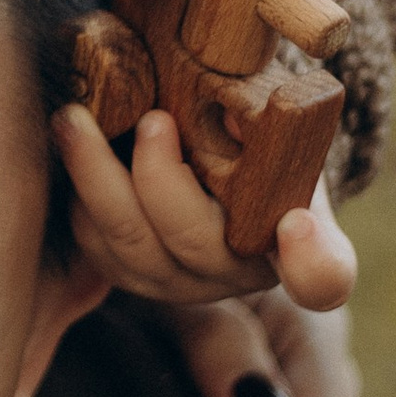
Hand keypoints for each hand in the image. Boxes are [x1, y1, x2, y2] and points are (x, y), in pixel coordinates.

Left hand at [54, 101, 355, 314]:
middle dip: (160, 177)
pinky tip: (73, 142)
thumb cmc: (248, 131)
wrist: (213, 153)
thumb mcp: (269, 114)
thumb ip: (263, 116)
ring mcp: (183, 282)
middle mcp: (242, 272)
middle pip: (195, 242)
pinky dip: (80, 194)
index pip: (322, 275)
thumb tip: (233, 114)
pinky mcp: (133, 275)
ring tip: (73, 117)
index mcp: (300, 238)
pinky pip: (96, 245)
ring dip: (95, 177)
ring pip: (130, 247)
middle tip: (151, 118)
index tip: (297, 224)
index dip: (313, 263)